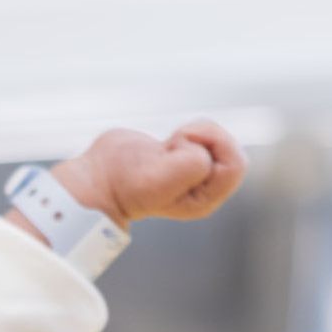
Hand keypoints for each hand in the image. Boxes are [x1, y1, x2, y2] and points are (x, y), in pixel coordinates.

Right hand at [50, 120, 245, 228]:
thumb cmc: (124, 183)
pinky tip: (165, 146)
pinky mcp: (184, 156)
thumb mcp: (159, 181)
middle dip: (204, 136)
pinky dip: (186, 131)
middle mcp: (204, 188)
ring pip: (215, 137)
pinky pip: (203, 132)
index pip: (235, 164)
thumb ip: (191, 165)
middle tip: (173, 144)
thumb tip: (201, 152)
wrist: (97, 177)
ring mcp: (194, 172)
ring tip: (165, 148)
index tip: (181, 142)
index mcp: (205, 199)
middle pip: (229, 148)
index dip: (214, 144)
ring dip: (191, 133)